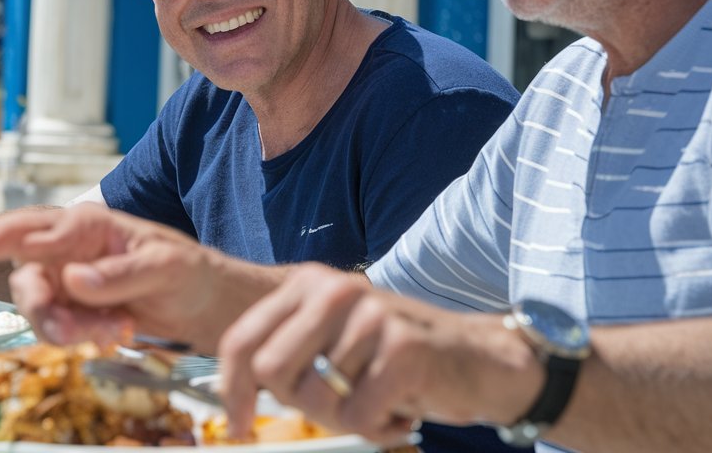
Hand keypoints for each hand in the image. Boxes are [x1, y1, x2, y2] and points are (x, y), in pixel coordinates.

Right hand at [0, 203, 263, 351]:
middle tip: (71, 333)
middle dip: (39, 308)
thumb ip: (120, 274)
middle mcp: (69, 249)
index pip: (30, 228)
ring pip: (38, 308)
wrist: (203, 304)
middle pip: (24, 274)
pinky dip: (82, 337)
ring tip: (114, 329)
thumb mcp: (165, 268)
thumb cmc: (188, 272)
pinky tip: (117, 330)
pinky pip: (57, 329)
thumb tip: (74, 280)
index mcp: (88, 224)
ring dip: (67, 328)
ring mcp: (68, 281)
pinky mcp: (74, 310)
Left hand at [217, 264, 536, 442]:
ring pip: (318, 400)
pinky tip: (402, 408)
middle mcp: (335, 290)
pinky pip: (358, 415)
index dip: (232, 391)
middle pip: (272, 371)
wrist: (480, 359)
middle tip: (339, 407)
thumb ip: (288, 355)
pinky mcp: (403, 348)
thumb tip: (230, 398)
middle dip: (299, 406)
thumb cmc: (397, 358)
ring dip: (348, 419)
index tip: (238, 426)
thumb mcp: (333, 343)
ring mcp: (370, 315)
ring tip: (381, 400)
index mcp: (308, 284)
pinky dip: (378, 428)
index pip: (242, 340)